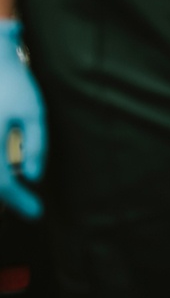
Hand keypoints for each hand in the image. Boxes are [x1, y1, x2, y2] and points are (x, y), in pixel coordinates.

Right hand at [0, 20, 45, 218]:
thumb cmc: (13, 84)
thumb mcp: (34, 112)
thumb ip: (36, 145)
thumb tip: (34, 177)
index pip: (1, 184)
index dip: (18, 201)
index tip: (38, 213)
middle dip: (6, 197)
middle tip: (27, 207)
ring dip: (0, 184)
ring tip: (15, 195)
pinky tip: (7, 174)